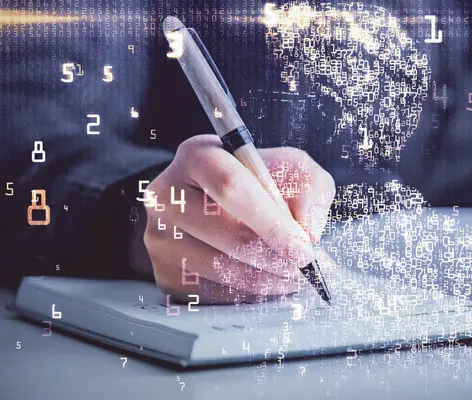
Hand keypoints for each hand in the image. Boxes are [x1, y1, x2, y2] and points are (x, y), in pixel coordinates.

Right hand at [140, 135, 335, 304]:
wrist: (212, 204)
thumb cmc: (254, 183)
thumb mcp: (289, 168)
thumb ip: (309, 186)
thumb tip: (307, 228)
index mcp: (198, 157)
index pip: (232, 187)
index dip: (271, 222)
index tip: (303, 248)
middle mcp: (168, 195)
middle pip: (227, 235)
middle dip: (275, 258)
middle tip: (303, 268)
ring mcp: (160, 236)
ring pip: (220, 270)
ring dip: (265, 280)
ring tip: (290, 276)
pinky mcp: (164, 272)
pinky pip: (212, 293)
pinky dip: (246, 294)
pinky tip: (264, 281)